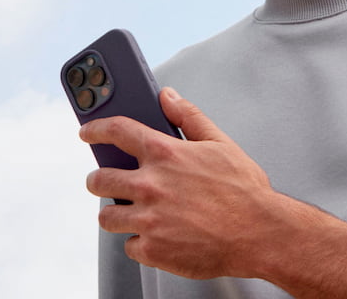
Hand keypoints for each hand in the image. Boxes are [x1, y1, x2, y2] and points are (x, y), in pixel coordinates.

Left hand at [80, 87, 279, 279]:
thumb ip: (189, 116)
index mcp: (165, 153)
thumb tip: (168, 96)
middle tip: (105, 182)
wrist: (260, 235)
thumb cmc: (245, 191)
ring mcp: (149, 219)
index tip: (87, 132)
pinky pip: (129, 245)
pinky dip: (139, 242)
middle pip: (99, 179)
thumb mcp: (221, 143)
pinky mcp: (153, 249)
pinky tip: (156, 236)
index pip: (116, 131)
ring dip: (115, 213)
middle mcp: (151, 185)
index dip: (95, 129)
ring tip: (131, 212)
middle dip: (98, 179)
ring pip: (107, 216)